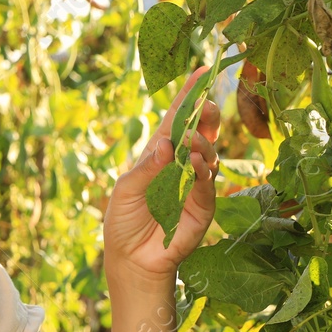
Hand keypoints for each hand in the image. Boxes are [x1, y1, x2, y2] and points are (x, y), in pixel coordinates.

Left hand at [103, 65, 221, 289]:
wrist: (131, 259)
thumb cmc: (123, 222)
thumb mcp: (125, 191)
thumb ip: (145, 169)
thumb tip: (165, 144)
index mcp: (158, 155)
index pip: (175, 120)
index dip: (188, 96)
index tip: (200, 72)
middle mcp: (180, 165)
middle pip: (200, 131)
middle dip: (205, 115)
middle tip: (205, 105)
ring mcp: (194, 184)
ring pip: (207, 153)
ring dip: (201, 143)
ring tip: (190, 142)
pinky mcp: (203, 205)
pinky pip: (208, 183)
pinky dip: (204, 171)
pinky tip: (196, 164)